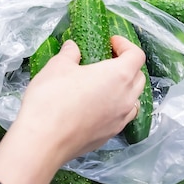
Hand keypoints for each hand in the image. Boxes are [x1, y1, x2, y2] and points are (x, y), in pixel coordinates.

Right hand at [0, 35, 146, 183]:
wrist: (44, 140)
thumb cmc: (52, 98)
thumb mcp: (58, 66)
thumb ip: (69, 54)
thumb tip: (72, 47)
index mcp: (119, 76)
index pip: (137, 55)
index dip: (126, 45)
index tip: (110, 42)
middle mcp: (126, 98)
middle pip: (139, 77)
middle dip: (127, 66)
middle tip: (107, 60)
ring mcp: (120, 120)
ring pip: (133, 100)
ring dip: (125, 89)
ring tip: (104, 85)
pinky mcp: (110, 135)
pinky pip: (121, 117)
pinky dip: (116, 108)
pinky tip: (97, 106)